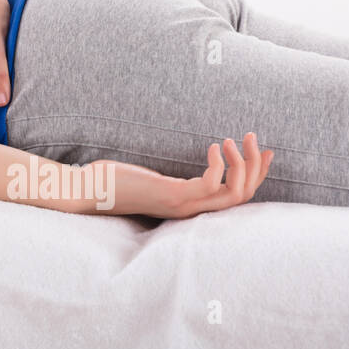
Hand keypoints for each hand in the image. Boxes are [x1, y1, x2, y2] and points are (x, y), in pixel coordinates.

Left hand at [90, 133, 274, 217]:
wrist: (85, 192)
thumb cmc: (110, 182)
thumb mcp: (148, 176)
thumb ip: (167, 174)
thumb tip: (172, 159)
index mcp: (189, 206)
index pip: (236, 199)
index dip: (255, 176)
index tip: (264, 151)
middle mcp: (191, 210)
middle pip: (243, 197)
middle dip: (256, 167)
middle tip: (255, 138)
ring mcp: (183, 205)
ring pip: (234, 193)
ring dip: (243, 164)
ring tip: (236, 138)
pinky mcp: (172, 195)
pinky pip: (211, 184)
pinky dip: (219, 164)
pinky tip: (213, 144)